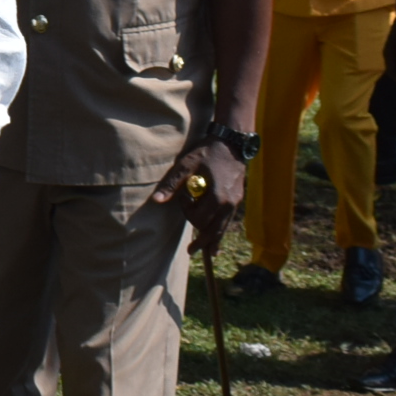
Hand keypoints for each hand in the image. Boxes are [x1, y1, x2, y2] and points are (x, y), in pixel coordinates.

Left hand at [151, 134, 246, 249]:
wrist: (232, 143)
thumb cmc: (207, 152)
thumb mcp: (186, 164)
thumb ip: (172, 183)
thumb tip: (157, 200)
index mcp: (217, 197)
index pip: (199, 218)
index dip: (187, 212)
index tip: (183, 198)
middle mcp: (228, 204)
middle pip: (214, 229)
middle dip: (202, 241)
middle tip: (192, 251)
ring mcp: (235, 202)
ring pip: (223, 227)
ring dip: (214, 240)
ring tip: (208, 253)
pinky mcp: (238, 199)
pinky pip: (228, 220)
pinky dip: (222, 231)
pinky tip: (219, 240)